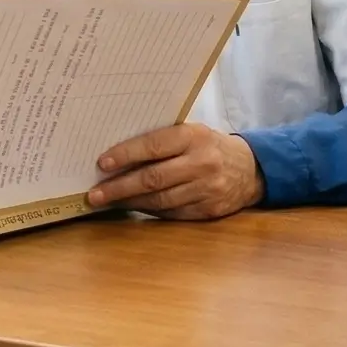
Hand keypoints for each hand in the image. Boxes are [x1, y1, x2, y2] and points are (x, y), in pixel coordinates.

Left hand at [88, 124, 261, 219]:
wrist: (251, 168)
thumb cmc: (208, 146)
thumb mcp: (190, 132)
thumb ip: (161, 140)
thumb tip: (116, 151)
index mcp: (194, 136)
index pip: (153, 146)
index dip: (125, 155)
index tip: (101, 164)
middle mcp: (202, 162)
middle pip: (153, 178)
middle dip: (119, 187)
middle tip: (95, 193)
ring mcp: (207, 188)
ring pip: (161, 200)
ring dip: (130, 202)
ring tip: (107, 201)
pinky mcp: (209, 209)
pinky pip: (172, 213)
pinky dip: (149, 211)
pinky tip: (132, 207)